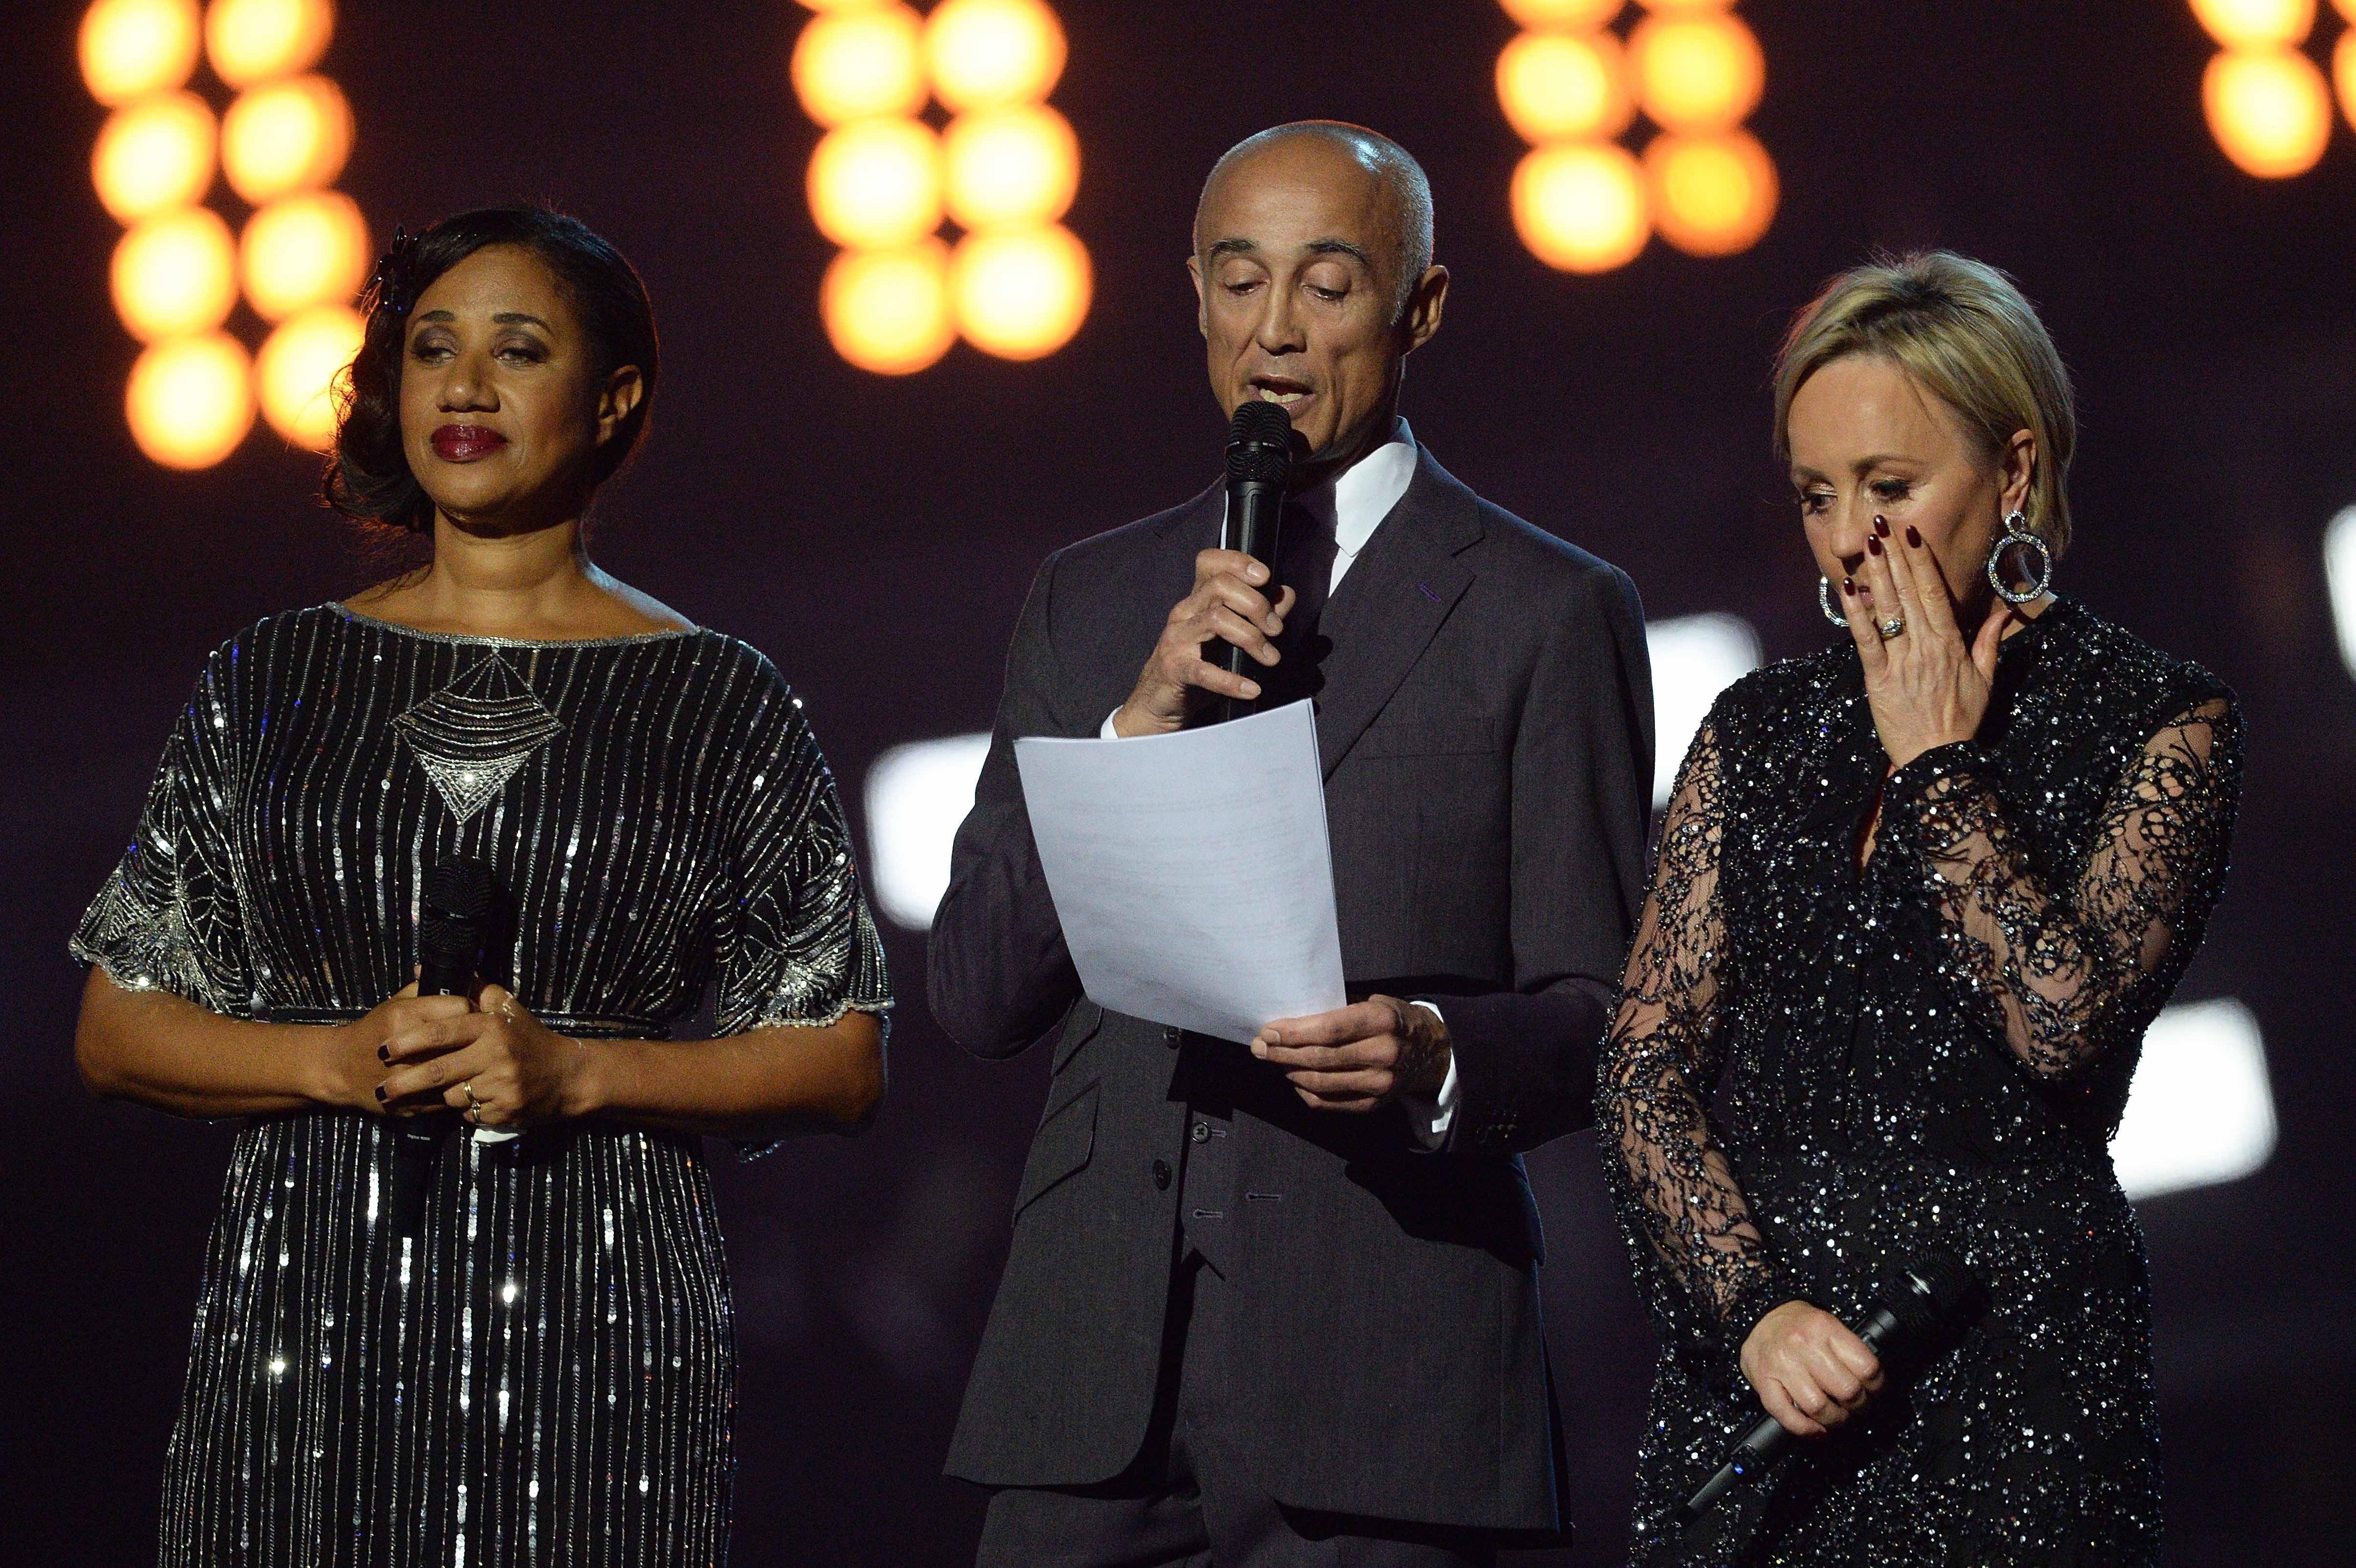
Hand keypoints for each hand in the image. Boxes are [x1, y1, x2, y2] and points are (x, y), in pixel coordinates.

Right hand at [328, 980, 467, 1115]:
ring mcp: (411, 1078)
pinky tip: (460, 1081)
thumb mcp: (394, 1003)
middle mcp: (409, 1047)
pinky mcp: (413, 1103)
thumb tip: (460, 977)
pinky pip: (451, 1096)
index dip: (472, 1009)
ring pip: (461, 1071)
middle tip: (481, 1037)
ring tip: (475, 1059)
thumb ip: (425, 989)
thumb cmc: (372, 1031)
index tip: (475, 1013)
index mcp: (404, 1016)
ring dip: (472, 1066)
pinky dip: (460, 1088)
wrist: (339, 1069)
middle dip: (477, 1038)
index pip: (461, 1007)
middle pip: (465, 1040)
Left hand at [376, 983, 593, 1130]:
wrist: (569, 1076)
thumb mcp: (506, 1009)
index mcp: (492, 1026)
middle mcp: (496, 1054)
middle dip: (404, 1082)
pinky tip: (478, 1099)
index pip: (441, 1033)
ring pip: (452, 1096)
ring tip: (448, 1089)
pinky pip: (469, 1113)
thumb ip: (472, 988)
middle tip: (381, 1089)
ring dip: (443, 1095)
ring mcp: (502, 1085)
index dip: (408, 1042)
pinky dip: (466, 1109)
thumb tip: (425, 969)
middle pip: (438, 1071)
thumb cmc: (529, 1039)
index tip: (383, 1049)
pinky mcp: (506, 1111)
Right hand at [1113, 548, 1298, 736]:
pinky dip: (1231, 681)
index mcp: (1198, 599)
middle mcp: (1185, 612)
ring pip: (1216, 619)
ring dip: (1251, 637)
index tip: (1264, 576)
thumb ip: (1258, 613)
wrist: (1161, 700)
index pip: (1210, 562)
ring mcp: (1177, 638)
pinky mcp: (1175, 668)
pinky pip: (1204, 670)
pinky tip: (1251, 689)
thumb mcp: (1230, 636)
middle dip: (1256, 604)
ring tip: (1271, 658)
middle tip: (1276, 630)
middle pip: (1220, 587)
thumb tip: (1286, 594)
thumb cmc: (1199, 663)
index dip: (1237, 561)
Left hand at [1250, 996, 1448, 1113]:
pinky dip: (1305, 1092)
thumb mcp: (1375, 1001)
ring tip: (1273, 1060)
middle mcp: (1383, 1053)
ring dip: (1289, 1072)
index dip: (1293, 1033)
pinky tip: (1294, 1079)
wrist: (1431, 1051)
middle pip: (1319, 1058)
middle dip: (1282, 1053)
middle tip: (1260, 1047)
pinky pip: (1329, 1103)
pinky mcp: (1374, 1104)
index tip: (1268, 1031)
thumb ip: (1339, 1010)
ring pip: (1320, 1083)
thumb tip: (1290, 1020)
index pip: (1328, 1030)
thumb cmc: (1393, 1020)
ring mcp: (1380, 1083)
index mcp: (1382, 1020)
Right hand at [1739, 1300, 1884, 1438]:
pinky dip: (1805, 1429)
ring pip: (1819, 1407)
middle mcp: (1802, 1344)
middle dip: (1859, 1407)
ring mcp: (1781, 1364)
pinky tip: (1817, 1430)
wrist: (1761, 1319)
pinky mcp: (1763, 1381)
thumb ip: (1849, 1350)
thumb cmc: (1800, 1326)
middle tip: (1859, 1408)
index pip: (1866, 1367)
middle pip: (1847, 1390)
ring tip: (1838, 1417)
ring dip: (1835, 1420)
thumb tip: (1873, 1384)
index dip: (1878, 1387)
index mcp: (1824, 1327)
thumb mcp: (1829, 1325)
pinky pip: (1786, 1415)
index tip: (1875, 1393)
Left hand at [1844, 514, 2012, 770]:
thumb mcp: (1985, 679)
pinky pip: (1865, 640)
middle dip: (1895, 556)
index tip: (1913, 534)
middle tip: (1882, 523)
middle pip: (1909, 592)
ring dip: (1876, 573)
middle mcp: (1926, 647)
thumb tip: (2004, 610)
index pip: (1935, 593)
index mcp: (1951, 644)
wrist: (1937, 760)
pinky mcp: (1877, 679)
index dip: (1922, 561)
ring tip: (1867, 543)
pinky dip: (1855, 613)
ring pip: (1888, 610)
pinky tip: (1847, 588)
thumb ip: (1990, 641)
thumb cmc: (1961, 721)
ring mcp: (1901, 662)